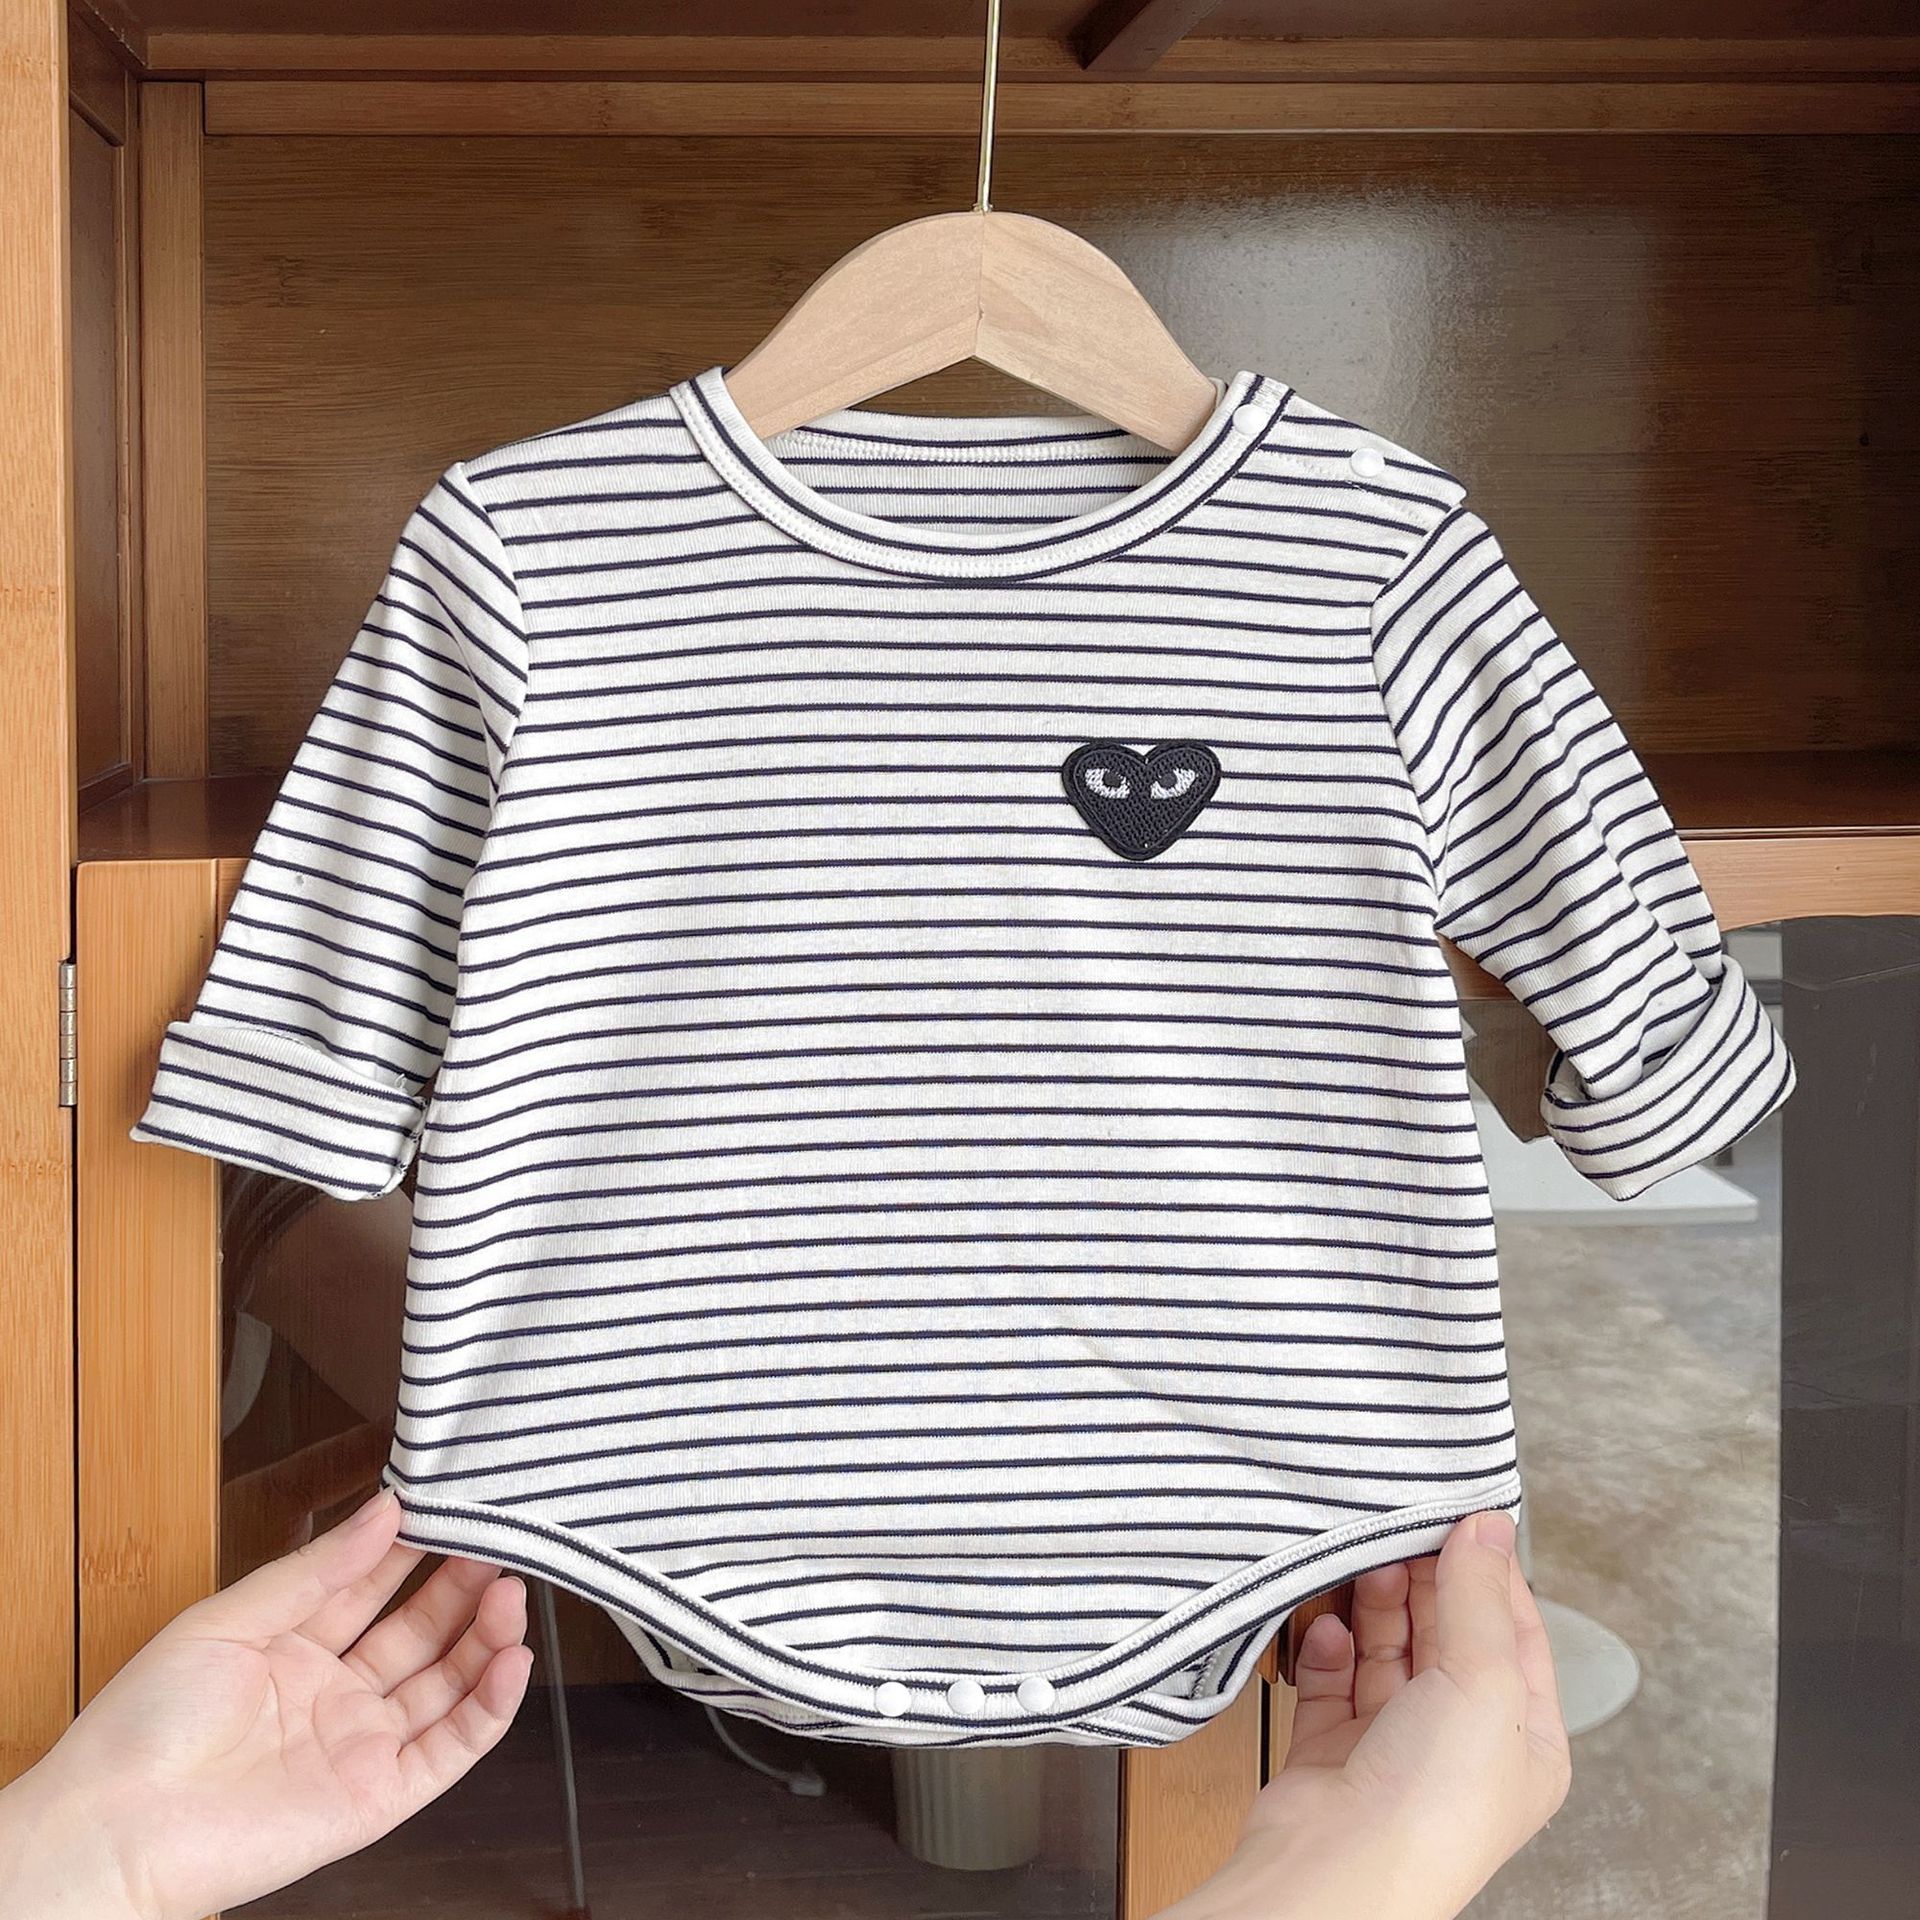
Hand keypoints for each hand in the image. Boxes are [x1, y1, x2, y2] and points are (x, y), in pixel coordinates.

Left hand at [0, 1489, 532, 1919]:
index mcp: (293, 1650)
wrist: (113, 1832)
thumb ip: (313, 1570)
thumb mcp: (228, 1620)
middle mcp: (334, 1696)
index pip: (373, 1587)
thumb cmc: (144, 1727)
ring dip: (487, 1638)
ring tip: (512, 1592)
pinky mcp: (378, 1796)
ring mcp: (359, 1745)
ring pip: (447, 1685)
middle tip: (496, 1543)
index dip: (414, 1548)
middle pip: (421, 1632)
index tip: (451, 1505)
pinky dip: (490, 1706)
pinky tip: (512, 1661)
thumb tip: (383, 1512)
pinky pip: (451, 1748)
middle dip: (462, 1586)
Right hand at [1159, 1510, 1570, 1919]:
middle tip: (1401, 1531)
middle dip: (1424, 1583)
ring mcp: (1394, 1749)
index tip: (1462, 1518)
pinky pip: (1332, 1680)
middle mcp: (1461, 1746)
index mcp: (1523, 1741)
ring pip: (1386, 1653)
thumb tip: (1488, 1526)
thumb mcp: (1484, 1681)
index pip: (1516, 1634)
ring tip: (1363, 1567)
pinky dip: (1327, 1647)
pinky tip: (1325, 1626)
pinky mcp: (1333, 1751)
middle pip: (1446, 1637)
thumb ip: (1479, 1595)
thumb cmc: (1433, 1802)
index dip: (1490, 1573)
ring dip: (1373, 1606)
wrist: (1338, 1869)